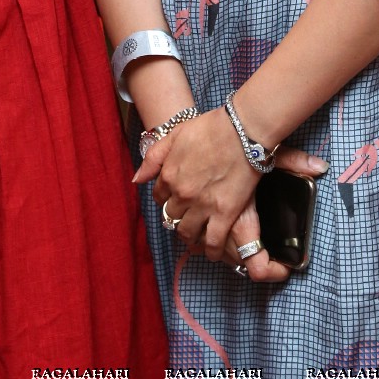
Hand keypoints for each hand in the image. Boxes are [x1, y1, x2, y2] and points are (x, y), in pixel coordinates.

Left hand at [136, 117, 325, 274]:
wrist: (242, 130)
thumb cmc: (211, 127)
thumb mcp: (175, 134)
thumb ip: (154, 158)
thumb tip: (136, 179)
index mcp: (168, 175)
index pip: (159, 197)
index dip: (168, 198)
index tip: (177, 198)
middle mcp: (181, 194)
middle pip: (171, 217)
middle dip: (178, 217)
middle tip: (189, 216)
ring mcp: (202, 206)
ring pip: (187, 233)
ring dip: (190, 235)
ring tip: (198, 234)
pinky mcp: (224, 214)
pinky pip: (212, 242)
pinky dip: (211, 250)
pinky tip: (213, 251)